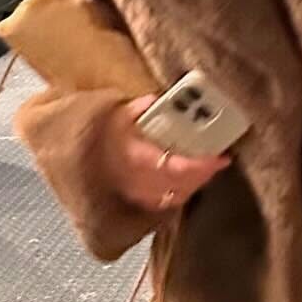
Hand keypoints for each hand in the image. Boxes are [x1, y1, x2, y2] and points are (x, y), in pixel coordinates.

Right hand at [104, 98, 230, 214]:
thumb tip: (155, 100)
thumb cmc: (102, 132)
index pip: (177, 168)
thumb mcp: (118, 113)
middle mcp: (140, 182)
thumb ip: (140, 107)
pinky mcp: (140, 201)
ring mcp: (139, 195)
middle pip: (182, 184)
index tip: (220, 158)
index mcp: (137, 159)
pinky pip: (169, 201)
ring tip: (210, 167)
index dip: (201, 166)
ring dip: (197, 182)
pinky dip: (184, 191)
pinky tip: (193, 180)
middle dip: (204, 173)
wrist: (80, 152)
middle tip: (219, 160)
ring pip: (178, 195)